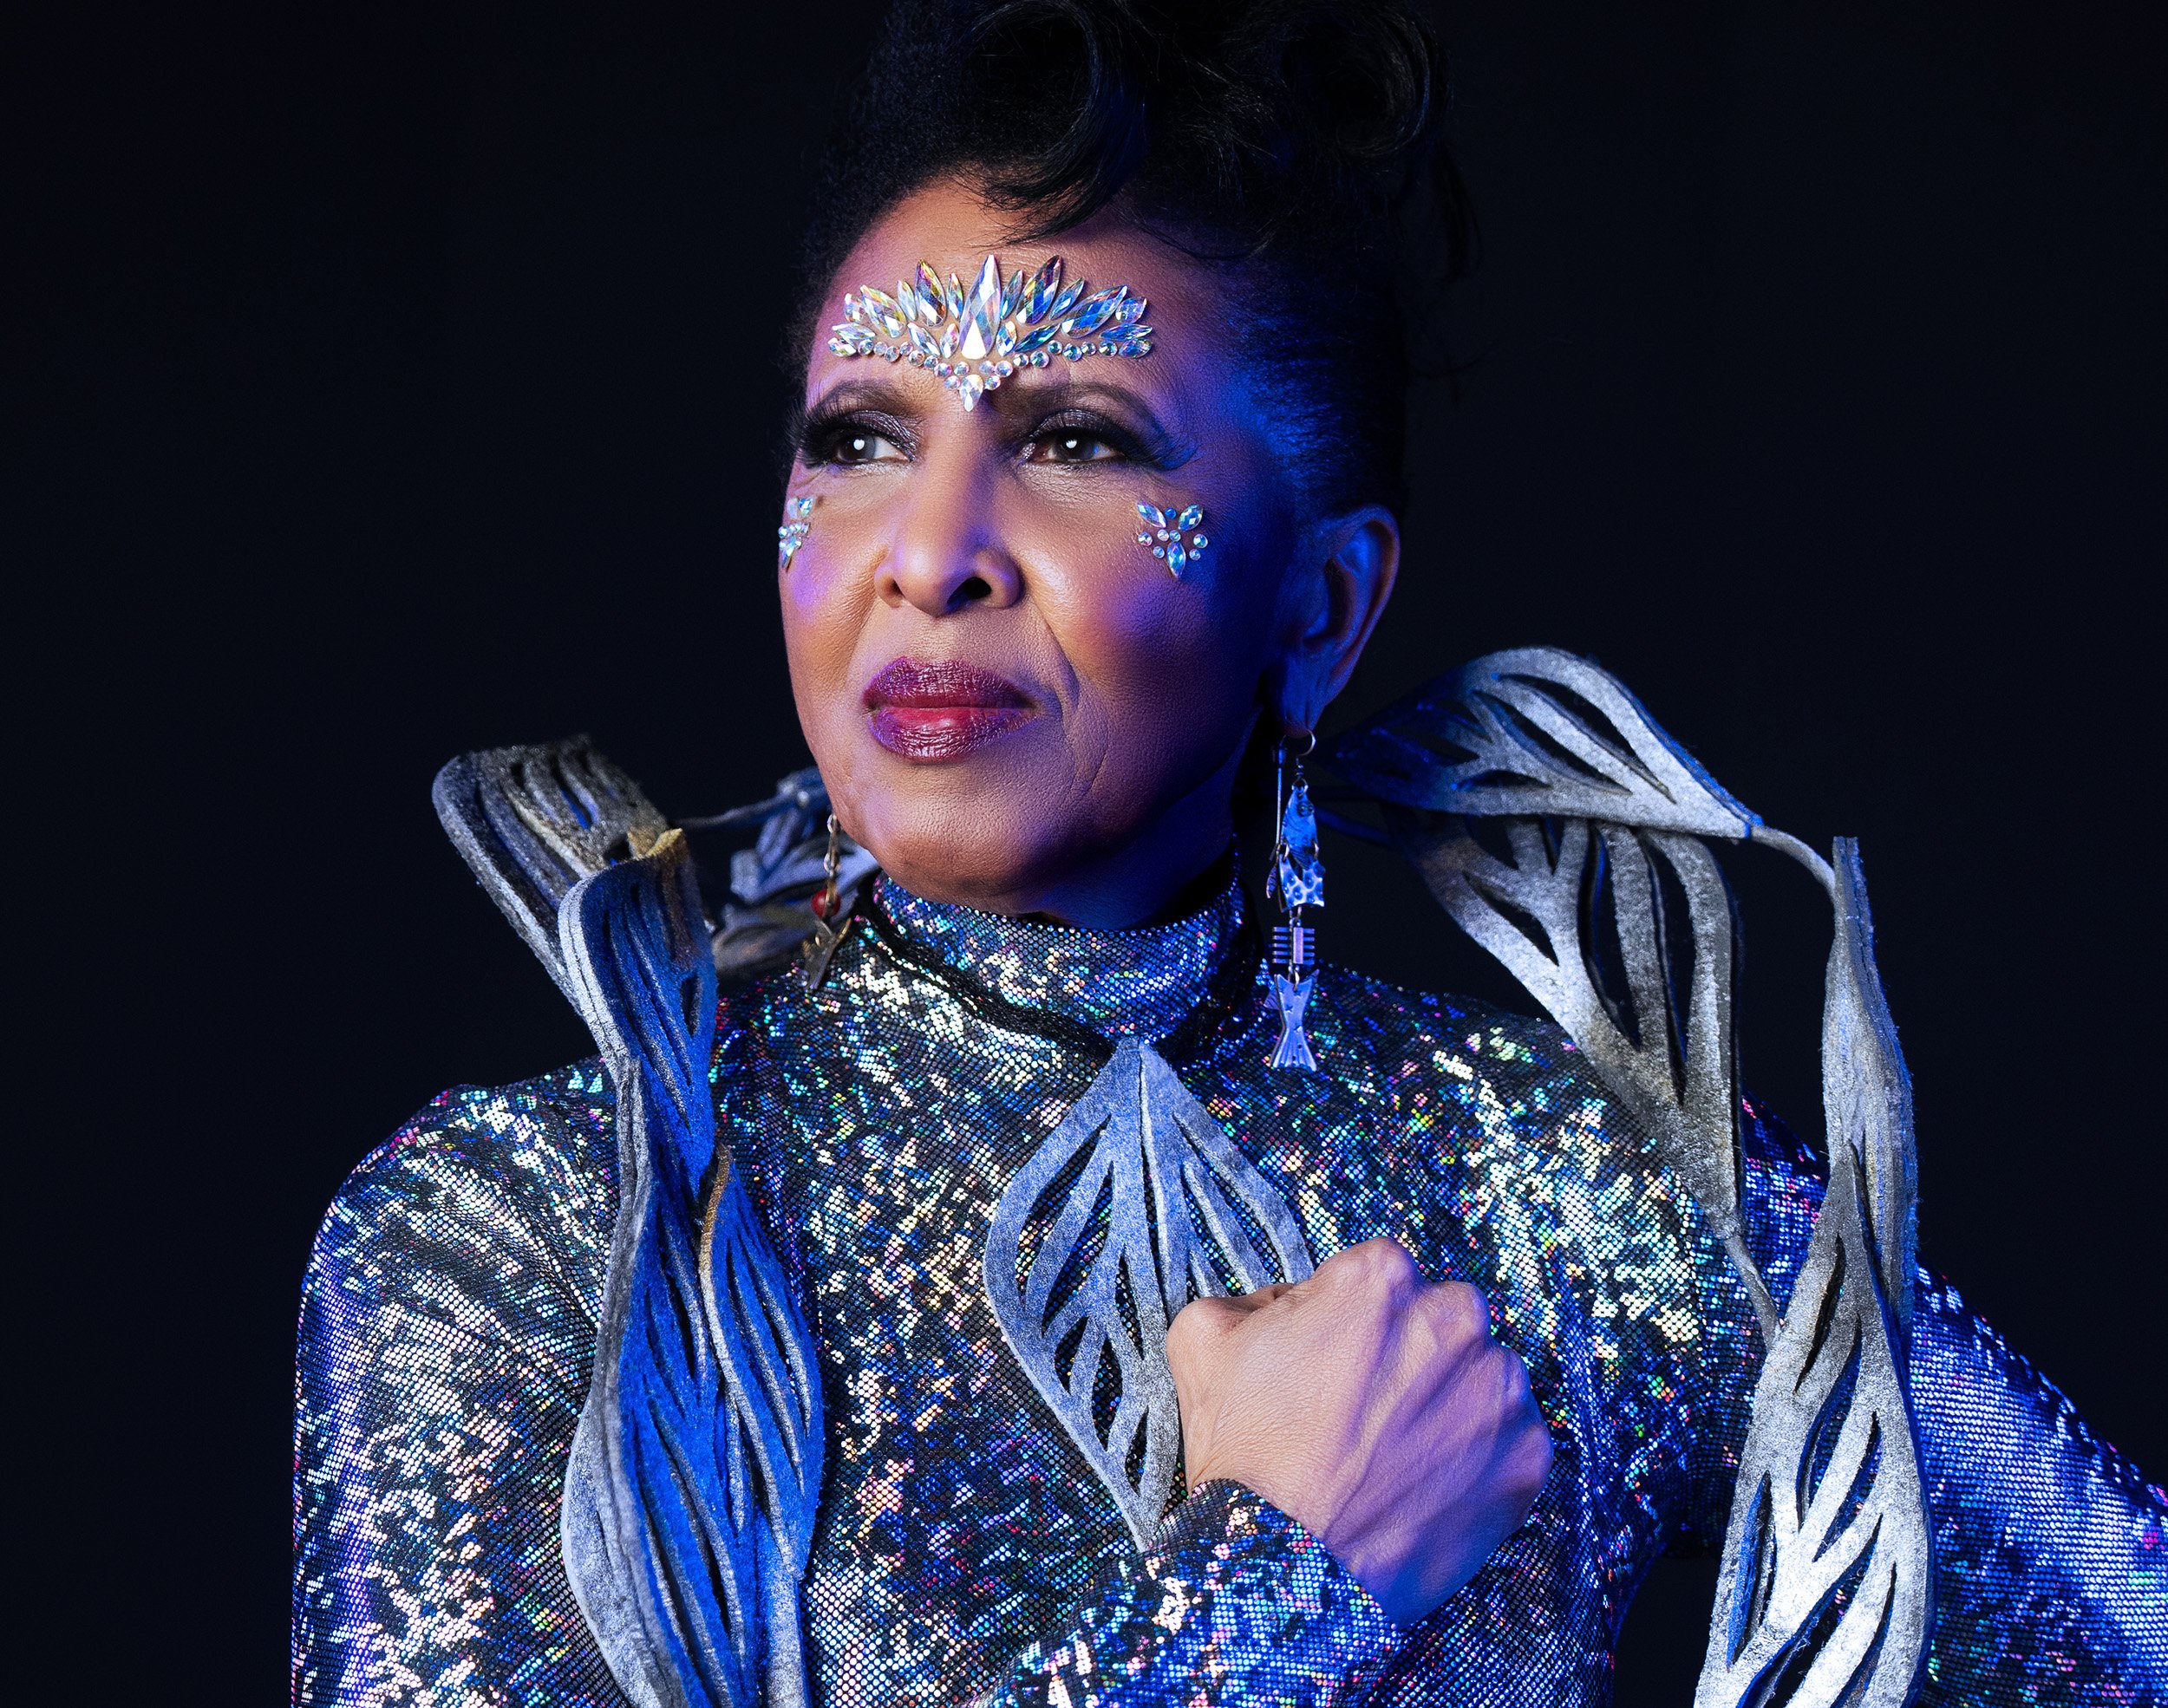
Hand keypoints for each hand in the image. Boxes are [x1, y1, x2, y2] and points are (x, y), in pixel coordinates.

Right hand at [1165, 1237, 1553, 1624]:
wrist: (1286, 1569)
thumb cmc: (1246, 1457)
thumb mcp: (1204, 1340)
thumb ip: (1253, 1297)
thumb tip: (1288, 1304)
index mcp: (1380, 1276)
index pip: (1382, 1275)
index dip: (1354, 1319)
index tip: (1338, 1358)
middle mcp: (1452, 1318)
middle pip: (1442, 1318)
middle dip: (1413, 1353)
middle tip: (1368, 1408)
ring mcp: (1497, 1390)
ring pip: (1482, 1377)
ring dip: (1450, 1402)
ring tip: (1396, 1453)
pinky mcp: (1526, 1456)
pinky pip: (1511, 1441)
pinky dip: (1479, 1460)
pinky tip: (1425, 1484)